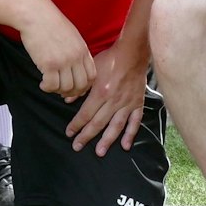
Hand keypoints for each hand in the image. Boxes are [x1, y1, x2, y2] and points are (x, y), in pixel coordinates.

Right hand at [17, 2, 94, 100]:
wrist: (35, 14)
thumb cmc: (50, 23)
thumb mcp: (72, 35)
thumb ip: (77, 51)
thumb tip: (77, 67)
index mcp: (83, 50)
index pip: (92, 76)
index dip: (85, 86)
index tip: (75, 87)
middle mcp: (76, 57)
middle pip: (81, 85)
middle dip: (72, 92)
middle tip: (62, 92)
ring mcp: (63, 61)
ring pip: (66, 88)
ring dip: (57, 91)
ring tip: (50, 85)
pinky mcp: (49, 64)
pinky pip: (52, 85)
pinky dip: (47, 88)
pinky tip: (42, 83)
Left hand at [64, 40, 149, 155]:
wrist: (132, 53)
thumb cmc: (111, 59)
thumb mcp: (91, 70)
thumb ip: (80, 87)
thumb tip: (67, 100)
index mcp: (100, 92)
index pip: (86, 114)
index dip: (76, 125)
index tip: (69, 133)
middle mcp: (113, 101)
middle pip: (98, 123)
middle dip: (86, 136)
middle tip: (77, 147)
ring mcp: (126, 104)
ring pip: (116, 126)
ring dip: (107, 141)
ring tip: (99, 152)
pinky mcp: (137, 103)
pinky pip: (134, 122)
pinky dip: (130, 134)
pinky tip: (125, 145)